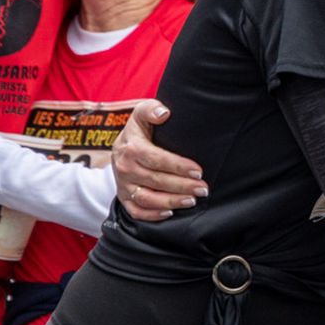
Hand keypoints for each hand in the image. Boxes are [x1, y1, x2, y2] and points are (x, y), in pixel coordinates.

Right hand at [110, 100, 206, 220]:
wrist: (121, 146)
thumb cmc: (140, 129)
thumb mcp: (143, 113)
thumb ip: (151, 109)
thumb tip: (164, 113)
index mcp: (130, 148)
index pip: (157, 160)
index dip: (179, 166)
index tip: (198, 171)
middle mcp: (124, 168)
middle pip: (156, 181)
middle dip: (182, 186)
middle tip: (203, 189)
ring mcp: (123, 184)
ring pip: (147, 199)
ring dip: (171, 202)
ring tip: (191, 201)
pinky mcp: (124, 197)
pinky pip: (136, 211)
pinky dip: (152, 215)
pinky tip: (170, 212)